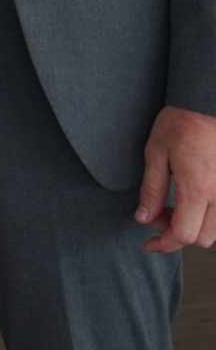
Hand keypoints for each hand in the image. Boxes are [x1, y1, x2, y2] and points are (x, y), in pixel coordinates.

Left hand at [136, 104, 215, 251]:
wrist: (205, 105)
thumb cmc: (180, 124)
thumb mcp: (155, 154)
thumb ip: (151, 189)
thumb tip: (143, 218)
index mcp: (198, 188)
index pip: (184, 234)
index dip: (164, 244)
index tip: (148, 244)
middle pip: (203, 238)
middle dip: (176, 234)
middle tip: (156, 214)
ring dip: (194, 226)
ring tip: (172, 205)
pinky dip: (206, 216)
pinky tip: (190, 200)